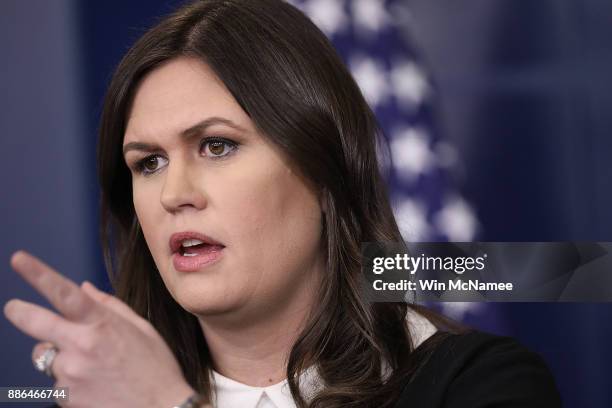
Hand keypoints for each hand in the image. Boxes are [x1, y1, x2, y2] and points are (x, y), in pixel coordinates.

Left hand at [3, 251, 198, 407]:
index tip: (19, 259)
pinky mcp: (65, 398)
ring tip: (90, 366)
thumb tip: (83, 288)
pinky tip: (93, 384)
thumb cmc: (156, 366)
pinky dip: (67, 380)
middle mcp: (82, 346)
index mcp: (102, 325)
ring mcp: (71, 374)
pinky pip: (55, 382)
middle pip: (36, 323)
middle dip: (20, 312)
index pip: (64, 294)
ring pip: (46, 356)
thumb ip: (109, 306)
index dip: (38, 274)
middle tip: (13, 307)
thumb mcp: (141, 328)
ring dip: (58, 355)